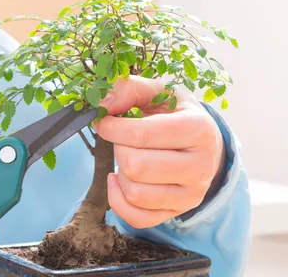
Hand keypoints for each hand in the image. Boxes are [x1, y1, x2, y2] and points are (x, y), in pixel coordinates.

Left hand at [93, 75, 225, 228]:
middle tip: (122, 140)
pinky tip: (119, 180)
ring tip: (127, 156)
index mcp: (198, 129)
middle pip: (135, 166)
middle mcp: (201, 166)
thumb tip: (102, 103)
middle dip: (118, 149)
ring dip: (120, 173)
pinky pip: (138, 218)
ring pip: (135, 193)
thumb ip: (129, 89)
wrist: (205, 142)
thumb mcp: (159, 92)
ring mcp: (192, 194)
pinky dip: (118, 200)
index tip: (104, 121)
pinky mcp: (178, 211)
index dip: (111, 127)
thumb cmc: (176, 114)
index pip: (140, 135)